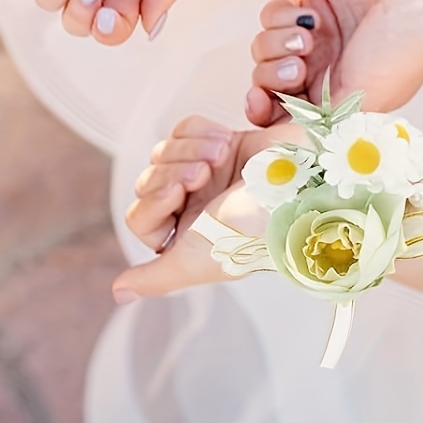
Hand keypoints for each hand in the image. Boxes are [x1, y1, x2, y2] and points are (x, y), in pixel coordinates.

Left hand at [112, 117, 277, 301]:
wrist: (304, 180)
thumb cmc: (256, 226)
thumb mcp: (202, 259)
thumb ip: (159, 276)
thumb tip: (118, 294)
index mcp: (189, 240)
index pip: (139, 216)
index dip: (154, 199)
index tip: (181, 193)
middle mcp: (197, 210)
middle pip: (149, 179)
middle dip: (174, 169)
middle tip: (204, 173)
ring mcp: (210, 176)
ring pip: (164, 150)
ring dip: (189, 148)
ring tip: (220, 155)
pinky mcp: (224, 144)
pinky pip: (184, 128)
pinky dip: (200, 130)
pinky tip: (226, 141)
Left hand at [245, 0, 422, 125]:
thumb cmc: (403, 48)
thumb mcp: (363, 99)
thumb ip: (320, 123)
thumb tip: (286, 151)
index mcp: (337, 99)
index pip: (283, 114)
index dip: (263, 111)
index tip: (259, 101)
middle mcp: (323, 70)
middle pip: (266, 80)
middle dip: (272, 75)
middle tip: (299, 67)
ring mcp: (314, 37)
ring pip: (264, 46)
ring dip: (278, 43)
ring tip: (310, 37)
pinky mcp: (308, 2)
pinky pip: (272, 14)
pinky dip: (283, 16)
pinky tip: (312, 15)